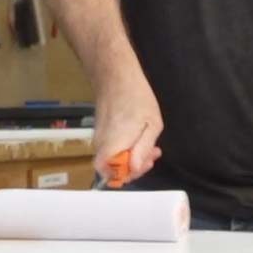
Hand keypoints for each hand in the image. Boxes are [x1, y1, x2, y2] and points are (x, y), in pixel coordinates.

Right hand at [93, 69, 163, 184]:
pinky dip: (126, 148)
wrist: (116, 77)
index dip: (129, 175)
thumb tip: (134, 168)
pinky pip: (112, 148)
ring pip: (114, 159)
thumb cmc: (136, 98)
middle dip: (135, 166)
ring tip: (151, 146)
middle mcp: (101, 146)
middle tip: (153, 155)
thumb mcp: (152, 125)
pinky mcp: (101, 133)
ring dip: (132, 157)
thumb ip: (142, 149)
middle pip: (113, 169)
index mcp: (112, 146)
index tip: (146, 164)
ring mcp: (99, 139)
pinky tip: (140, 138)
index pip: (111, 175)